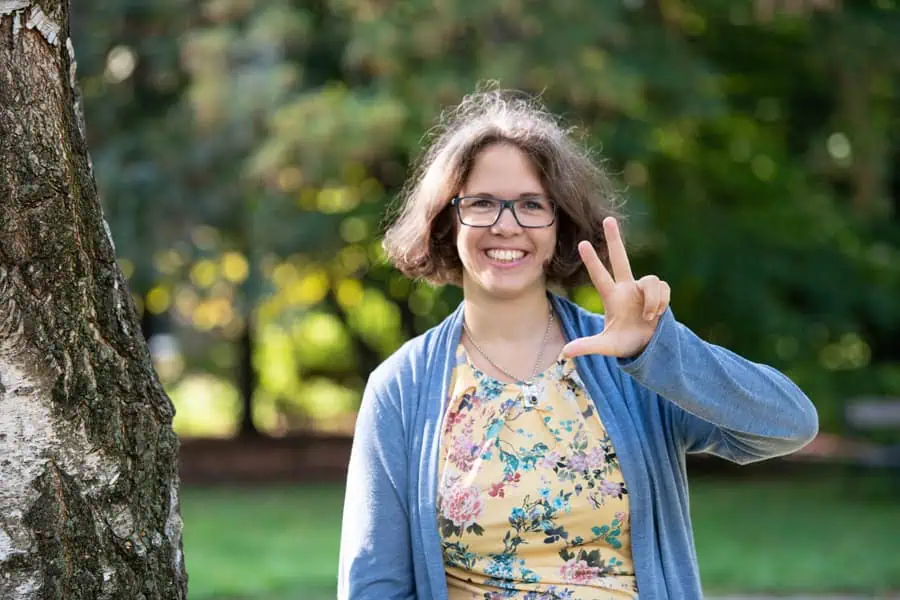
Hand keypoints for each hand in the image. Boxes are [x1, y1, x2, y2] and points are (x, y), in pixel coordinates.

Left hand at [561, 217, 670, 358]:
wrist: (649, 348)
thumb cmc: (625, 344)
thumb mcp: (606, 346)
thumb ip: (587, 346)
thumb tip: (564, 353)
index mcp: (612, 298)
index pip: (599, 276)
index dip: (592, 260)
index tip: (581, 243)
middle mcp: (626, 288)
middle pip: (621, 258)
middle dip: (615, 239)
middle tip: (608, 219)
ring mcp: (642, 288)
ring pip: (650, 281)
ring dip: (652, 301)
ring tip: (647, 318)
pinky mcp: (659, 291)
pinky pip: (662, 287)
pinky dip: (660, 302)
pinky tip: (656, 314)